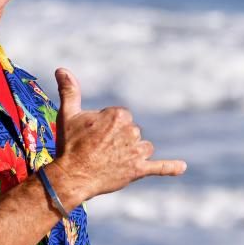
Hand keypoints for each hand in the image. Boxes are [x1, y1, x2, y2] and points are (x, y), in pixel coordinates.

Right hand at [49, 67, 185, 204]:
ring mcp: (136, 151)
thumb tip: (61, 69)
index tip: (94, 136)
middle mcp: (131, 131)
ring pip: (143, 148)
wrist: (72, 176)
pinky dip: (171, 167)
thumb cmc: (69, 144)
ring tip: (113, 161)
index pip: (122, 118)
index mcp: (119, 115)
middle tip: (99, 150)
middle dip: (119, 140)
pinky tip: (182, 167)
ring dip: (133, 153)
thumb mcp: (68, 114)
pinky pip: (159, 167)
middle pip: (132, 133)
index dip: (107, 128)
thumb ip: (70, 90)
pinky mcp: (138, 170)